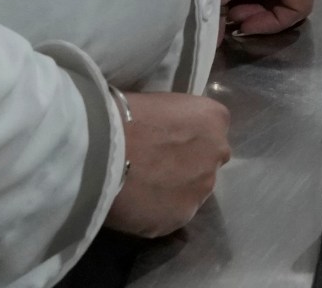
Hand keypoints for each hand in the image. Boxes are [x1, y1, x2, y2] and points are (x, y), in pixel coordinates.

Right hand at [103, 92, 230, 237]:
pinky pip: (170, 216)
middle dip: (186, 166)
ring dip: (173, 192)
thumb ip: (176, 124)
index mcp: (214, 118)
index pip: (211, 130)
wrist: (104, 151)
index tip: (165, 143)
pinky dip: (154, 214)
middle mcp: (217, 154)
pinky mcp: (181, 218)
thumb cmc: (125, 116)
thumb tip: (166, 138)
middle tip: (154, 168)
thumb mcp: (161, 105)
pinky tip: (133, 206)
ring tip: (140, 190)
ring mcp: (202, 189)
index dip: (187, 138)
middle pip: (206, 163)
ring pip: (191, 192)